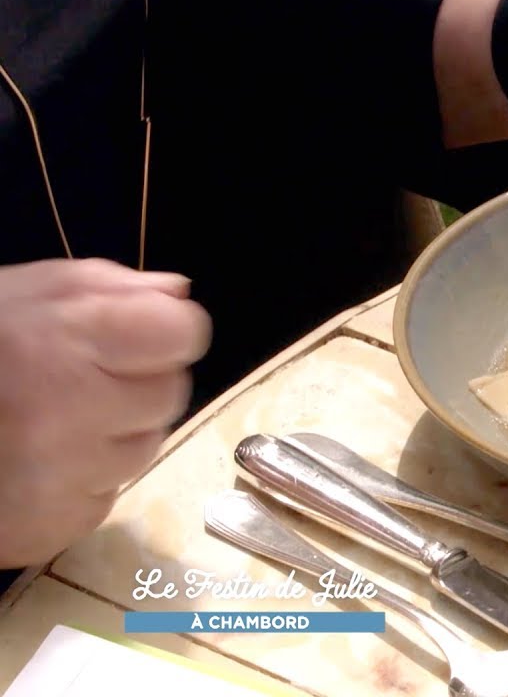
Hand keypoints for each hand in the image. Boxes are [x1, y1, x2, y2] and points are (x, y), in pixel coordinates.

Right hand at [0, 259, 211, 567]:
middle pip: (168, 395)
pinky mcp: (48, 530)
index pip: (180, 335)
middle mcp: (67, 416)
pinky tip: (34, 464)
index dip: (165, 330)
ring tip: (51, 421)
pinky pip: (104, 498)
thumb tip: (176, 297)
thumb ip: (102, 288)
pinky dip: (82, 482)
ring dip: (113, 434)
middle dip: (136, 382)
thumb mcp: (15, 293)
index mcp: (60, 344)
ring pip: (142, 450)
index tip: (140, 334)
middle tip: (80, 378)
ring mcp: (59, 481)